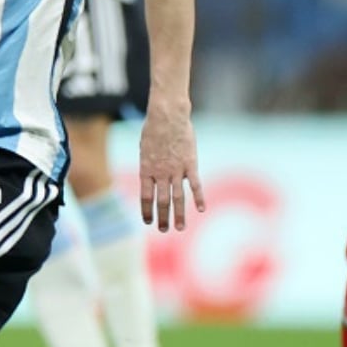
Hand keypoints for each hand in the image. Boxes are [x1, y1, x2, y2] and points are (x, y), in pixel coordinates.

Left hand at [137, 106, 204, 230]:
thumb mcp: (145, 149)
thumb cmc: (154, 129)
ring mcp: (176, 170)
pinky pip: (195, 185)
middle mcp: (160, 173)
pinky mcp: (190, 164)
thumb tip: (152, 176)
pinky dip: (199, 198)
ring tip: (180, 228)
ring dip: (179, 214)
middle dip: (163, 217)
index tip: (148, 221)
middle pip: (162, 201)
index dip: (147, 211)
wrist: (167, 115)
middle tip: (164, 230)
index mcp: (146, 170)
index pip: (145, 197)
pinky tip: (201, 209)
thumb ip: (149, 165)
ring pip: (178, 197)